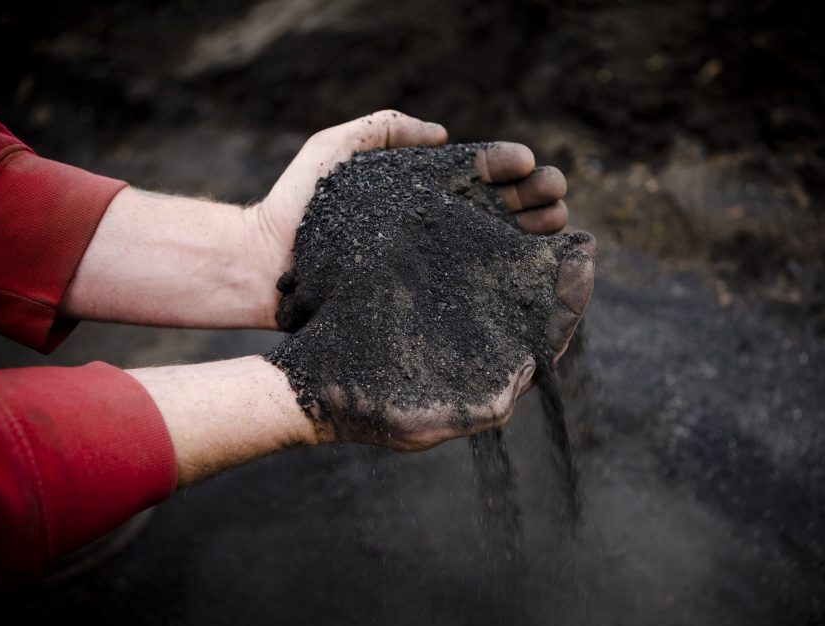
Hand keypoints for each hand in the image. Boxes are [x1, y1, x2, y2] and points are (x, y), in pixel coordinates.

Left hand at [245, 110, 572, 326]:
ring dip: (532, 234)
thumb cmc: (296, 205)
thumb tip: (443, 133)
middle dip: (534, 199)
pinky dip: (508, 276)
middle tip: (557, 197)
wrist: (266, 266)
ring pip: (495, 245)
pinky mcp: (424, 296)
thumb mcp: (337, 150)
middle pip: (496, 209)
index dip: (508, 167)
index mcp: (420, 190)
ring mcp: (431, 262)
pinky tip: (534, 270)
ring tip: (558, 225)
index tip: (530, 165)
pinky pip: (473, 285)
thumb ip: (384, 129)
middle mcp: (432, 225)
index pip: (476, 174)